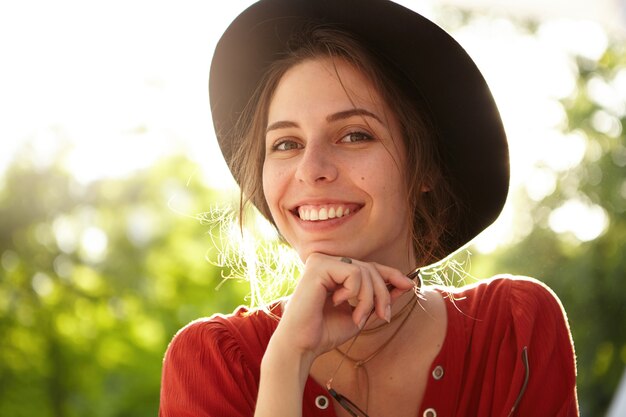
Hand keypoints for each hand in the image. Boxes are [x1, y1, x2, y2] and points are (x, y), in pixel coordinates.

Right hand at [271, 253, 416, 359]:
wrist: (303, 345)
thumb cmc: (325, 332)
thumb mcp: (360, 314)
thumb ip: (378, 298)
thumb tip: (404, 284)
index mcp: (333, 271)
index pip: (369, 267)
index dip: (391, 274)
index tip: (410, 285)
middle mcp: (326, 262)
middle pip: (370, 268)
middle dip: (383, 293)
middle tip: (382, 316)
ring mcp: (321, 261)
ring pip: (365, 271)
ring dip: (369, 299)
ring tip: (358, 317)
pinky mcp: (318, 265)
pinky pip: (354, 273)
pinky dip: (354, 293)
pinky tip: (337, 303)